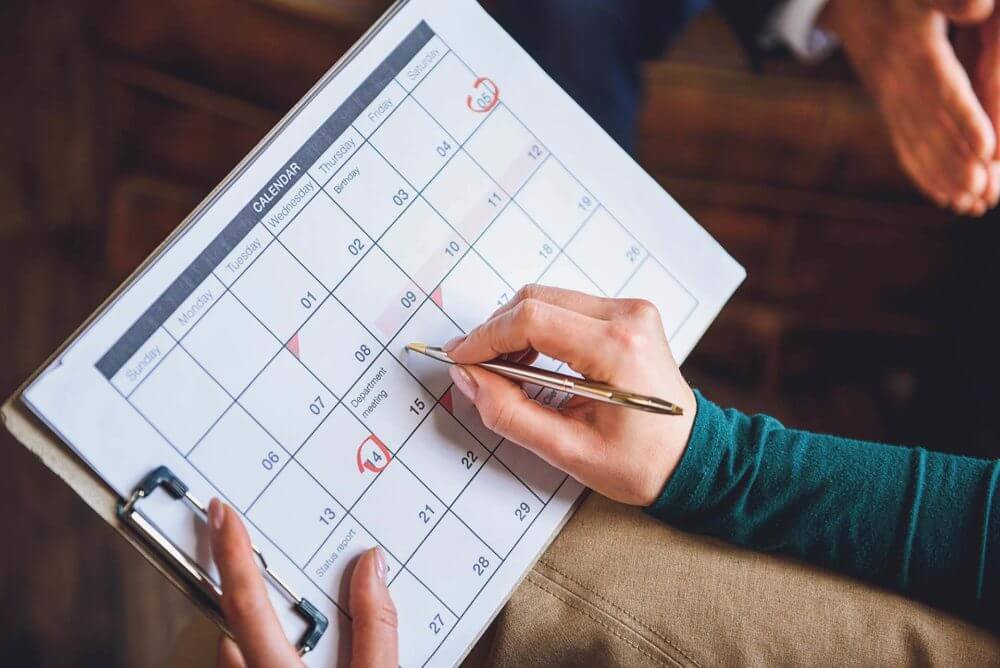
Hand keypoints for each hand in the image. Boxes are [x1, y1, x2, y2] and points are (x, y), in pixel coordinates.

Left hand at [207, 498, 397, 667]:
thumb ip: (375, 627)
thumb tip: (373, 568)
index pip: (247, 604)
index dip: (233, 555)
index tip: (225, 518)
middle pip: (228, 628)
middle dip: (238, 592)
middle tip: (239, 550)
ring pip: (232, 656)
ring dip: (247, 632)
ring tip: (272, 613)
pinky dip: (255, 655)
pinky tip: (283, 652)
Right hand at [444, 284, 696, 505]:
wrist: (691, 459)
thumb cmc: (641, 462)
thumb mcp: (568, 451)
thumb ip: (510, 412)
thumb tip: (468, 378)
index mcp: (617, 348)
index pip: (531, 319)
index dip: (485, 337)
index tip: (459, 359)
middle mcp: (627, 317)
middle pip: (535, 299)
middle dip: (496, 331)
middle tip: (476, 367)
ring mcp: (631, 311)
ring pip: (548, 298)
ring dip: (516, 328)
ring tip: (503, 369)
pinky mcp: (627, 315)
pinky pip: (567, 307)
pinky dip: (539, 328)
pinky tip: (530, 360)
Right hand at [821, 0, 999, 214]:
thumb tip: (981, 5)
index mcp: (912, 48)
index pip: (941, 89)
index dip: (964, 119)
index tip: (987, 148)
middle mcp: (896, 80)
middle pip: (929, 128)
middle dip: (955, 163)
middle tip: (982, 194)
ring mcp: (889, 98)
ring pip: (917, 143)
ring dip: (943, 176)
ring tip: (970, 206)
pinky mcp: (889, 108)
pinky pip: (905, 144)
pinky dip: (924, 172)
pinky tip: (943, 196)